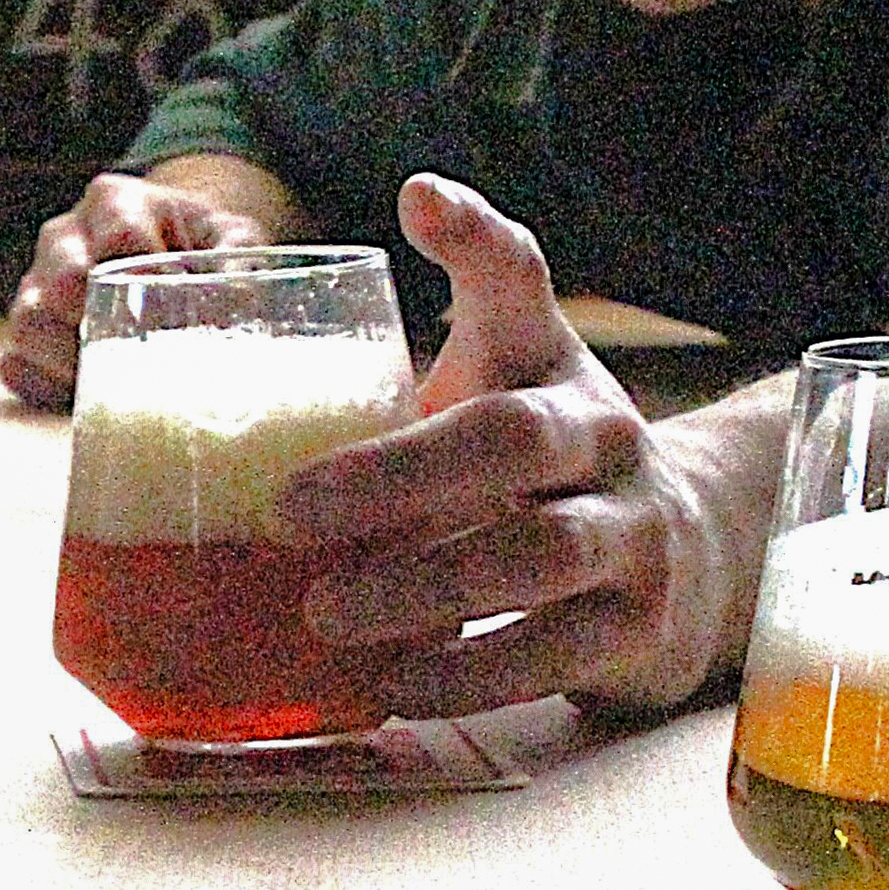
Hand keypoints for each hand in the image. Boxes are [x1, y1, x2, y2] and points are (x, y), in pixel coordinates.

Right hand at [0, 168, 276, 406]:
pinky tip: (81, 394)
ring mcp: (37, 284)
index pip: (118, 236)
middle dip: (100, 323)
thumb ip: (240, 255)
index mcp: (115, 202)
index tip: (174, 309)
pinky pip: (16, 365)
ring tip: (113, 380)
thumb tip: (238, 297)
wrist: (171, 250)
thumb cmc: (201, 242)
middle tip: (142, 351)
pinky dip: (44, 387)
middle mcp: (65, 237)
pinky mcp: (27, 332)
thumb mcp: (231, 234)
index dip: (145, 278)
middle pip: (61, 282)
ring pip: (28, 324)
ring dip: (67, 361)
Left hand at [271, 173, 767, 723]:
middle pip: (511, 436)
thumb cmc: (528, 475)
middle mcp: (602, 433)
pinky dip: (470, 677)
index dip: (476, 237)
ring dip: (424, 589)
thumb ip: (375, 385)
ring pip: (540, 554)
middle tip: (288, 511)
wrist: (685, 559)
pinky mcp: (640, 626)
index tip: (418, 200)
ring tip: (326, 615)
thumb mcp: (474, 402)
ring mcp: (633, 528)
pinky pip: (556, 654)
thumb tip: (203, 397)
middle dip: (397, 475)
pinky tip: (394, 688)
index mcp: (547, 362)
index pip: (521, 280)